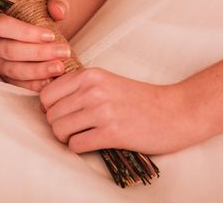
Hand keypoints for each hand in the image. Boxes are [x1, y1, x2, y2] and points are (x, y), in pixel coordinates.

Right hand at [0, 0, 70, 91]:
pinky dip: (35, 85)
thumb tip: (58, 11)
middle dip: (39, 53)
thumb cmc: (39, 19)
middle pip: (10, 50)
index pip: (3, 26)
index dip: (26, 32)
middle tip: (64, 52)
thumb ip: (55, 4)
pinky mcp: (5, 78)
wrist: (40, 35)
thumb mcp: (47, 7)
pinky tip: (51, 80)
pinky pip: (18, 85)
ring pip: (14, 70)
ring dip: (39, 70)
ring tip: (60, 67)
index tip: (50, 35)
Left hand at [40, 68, 199, 154]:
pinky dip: (79, 148)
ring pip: (59, 130)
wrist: (176, 111)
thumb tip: (46, 103)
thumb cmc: (139, 99)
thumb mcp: (105, 81)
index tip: (63, 114)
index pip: (46, 94)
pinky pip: (76, 145)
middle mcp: (92, 90)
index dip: (50, 108)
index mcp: (89, 75)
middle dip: (58, 125)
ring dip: (67, 138)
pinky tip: (92, 143)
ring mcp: (102, 111)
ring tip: (82, 136)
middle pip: (50, 114)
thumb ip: (78, 87)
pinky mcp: (111, 133)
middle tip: (74, 128)